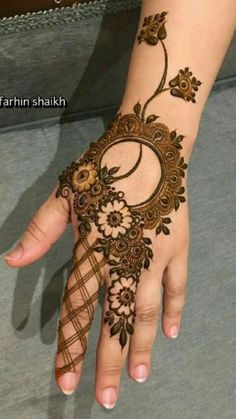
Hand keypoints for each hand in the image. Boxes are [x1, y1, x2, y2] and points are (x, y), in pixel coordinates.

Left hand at [4, 107, 189, 407]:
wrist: (148, 145)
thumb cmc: (103, 170)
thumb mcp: (66, 195)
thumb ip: (41, 231)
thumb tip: (11, 260)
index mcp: (94, 249)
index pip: (78, 307)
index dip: (71, 345)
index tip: (66, 380)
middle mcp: (125, 259)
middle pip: (115, 319)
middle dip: (107, 362)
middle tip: (104, 400)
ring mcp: (156, 255)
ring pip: (148, 310)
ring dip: (141, 345)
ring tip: (137, 378)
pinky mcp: (178, 246)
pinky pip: (178, 286)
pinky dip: (175, 310)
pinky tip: (172, 334)